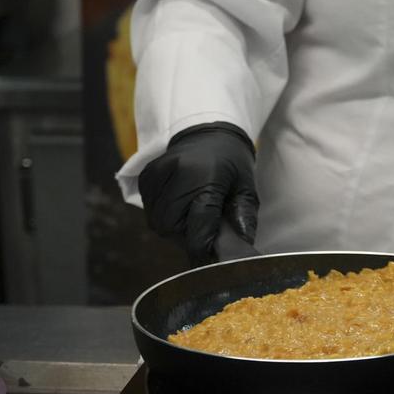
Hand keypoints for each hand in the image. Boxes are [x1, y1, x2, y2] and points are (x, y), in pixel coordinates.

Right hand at [137, 122, 257, 265]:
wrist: (208, 133)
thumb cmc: (232, 164)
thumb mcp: (247, 188)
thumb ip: (244, 219)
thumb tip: (240, 249)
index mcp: (207, 179)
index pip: (199, 229)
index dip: (204, 250)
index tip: (211, 260)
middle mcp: (178, 176)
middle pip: (174, 229)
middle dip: (189, 236)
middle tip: (203, 228)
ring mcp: (158, 175)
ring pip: (159, 223)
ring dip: (175, 226)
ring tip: (191, 212)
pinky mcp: (146, 176)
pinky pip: (149, 209)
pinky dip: (163, 213)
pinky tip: (178, 201)